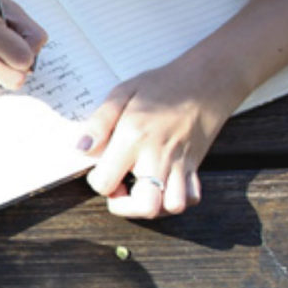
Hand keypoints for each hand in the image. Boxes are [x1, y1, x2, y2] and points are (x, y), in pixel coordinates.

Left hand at [79, 54, 249, 217]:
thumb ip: (99, 122)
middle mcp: (158, 156)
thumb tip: (82, 149)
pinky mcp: (195, 166)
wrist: (205, 81)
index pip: (106, 182)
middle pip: (145, 206)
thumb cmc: (161, 85)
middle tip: (119, 188)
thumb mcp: (122, 92)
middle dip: (126, 207)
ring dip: (153, 206)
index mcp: (134, 138)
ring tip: (140, 188)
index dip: (97, 182)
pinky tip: (162, 185)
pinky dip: (176, 200)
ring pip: (172, 207)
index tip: (99, 169)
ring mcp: (180, 164)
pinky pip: (190, 197)